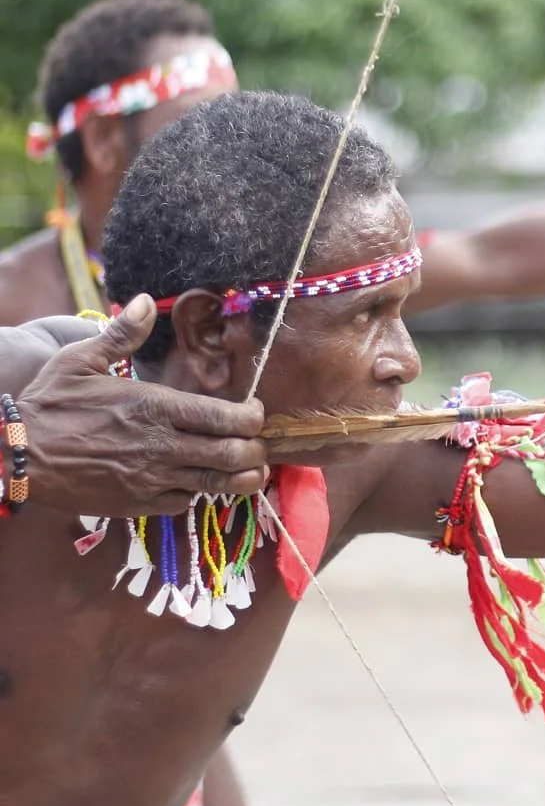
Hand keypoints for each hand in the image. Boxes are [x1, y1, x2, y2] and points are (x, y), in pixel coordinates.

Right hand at [16, 295, 267, 516]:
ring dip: (242, 478)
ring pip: (216, 483)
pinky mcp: (137, 505)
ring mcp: (150, 479)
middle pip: (232, 454)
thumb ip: (122, 334)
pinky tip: (201, 481)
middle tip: (259, 443)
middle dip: (255, 450)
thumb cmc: (48, 406)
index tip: (255, 412)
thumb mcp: (80, 360)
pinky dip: (199, 493)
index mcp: (153, 406)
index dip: (252, 418)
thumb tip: (145, 300)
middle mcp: (160, 445)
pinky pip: (185, 503)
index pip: (225, 417)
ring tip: (253, 471)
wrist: (11, 458)